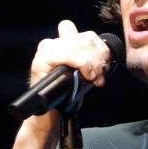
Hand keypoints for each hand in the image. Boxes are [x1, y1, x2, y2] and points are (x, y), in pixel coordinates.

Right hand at [23, 20, 111, 135]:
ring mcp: (46, 50)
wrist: (50, 112)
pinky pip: (70, 55)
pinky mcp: (42, 60)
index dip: (101, 48)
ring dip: (92, 62)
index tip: (105, 64)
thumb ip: (92, 60)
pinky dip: (83, 65)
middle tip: (100, 73)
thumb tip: (105, 58)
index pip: (88, 35)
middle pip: (85, 38)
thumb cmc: (67, 93)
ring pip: (79, 45)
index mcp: (63, 42)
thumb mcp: (83, 73)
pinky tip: (87, 76)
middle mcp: (53, 43)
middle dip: (99, 57)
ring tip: (94, 77)